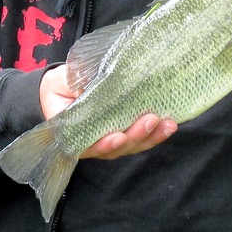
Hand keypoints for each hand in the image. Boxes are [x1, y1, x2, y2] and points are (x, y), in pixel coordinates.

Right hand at [39, 64, 177, 159]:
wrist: (66, 84)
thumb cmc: (62, 85)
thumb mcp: (65, 83)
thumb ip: (75, 87)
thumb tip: (90, 87)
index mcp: (76, 132)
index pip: (90, 146)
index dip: (104, 145)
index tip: (117, 137)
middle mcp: (97, 140)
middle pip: (118, 148)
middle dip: (136, 136)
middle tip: (149, 120)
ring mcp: (114, 136)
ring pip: (134, 144)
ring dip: (151, 136)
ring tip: (167, 124)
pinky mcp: (129, 129)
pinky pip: (143, 137)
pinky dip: (157, 133)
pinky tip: (170, 124)